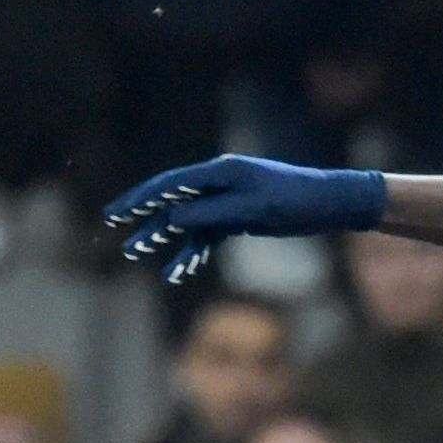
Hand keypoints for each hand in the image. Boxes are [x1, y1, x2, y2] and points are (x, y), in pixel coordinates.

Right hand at [103, 156, 387, 283]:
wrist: (329, 204)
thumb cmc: (294, 202)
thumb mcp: (251, 210)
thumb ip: (209, 212)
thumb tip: (171, 215)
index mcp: (220, 172)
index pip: (170, 184)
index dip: (139, 199)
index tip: (113, 214)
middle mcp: (219, 182)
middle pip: (171, 198)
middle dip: (142, 216)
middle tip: (113, 229)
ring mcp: (228, 199)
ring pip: (187, 219)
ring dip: (164, 237)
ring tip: (138, 254)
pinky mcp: (238, 216)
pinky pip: (207, 233)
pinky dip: (193, 250)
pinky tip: (181, 270)